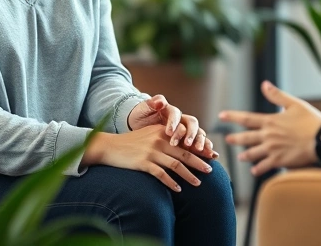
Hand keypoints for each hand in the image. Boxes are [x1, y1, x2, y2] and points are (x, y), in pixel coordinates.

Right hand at [83, 124, 213, 191]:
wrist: (109, 146)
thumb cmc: (130, 142)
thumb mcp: (149, 134)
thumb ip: (165, 137)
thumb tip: (183, 147)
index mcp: (162, 131)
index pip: (185, 140)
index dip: (199, 148)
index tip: (210, 155)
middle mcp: (158, 140)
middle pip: (184, 153)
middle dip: (199, 162)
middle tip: (211, 170)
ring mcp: (151, 152)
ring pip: (176, 165)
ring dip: (189, 175)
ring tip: (198, 183)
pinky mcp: (143, 163)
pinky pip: (161, 174)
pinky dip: (171, 183)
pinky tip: (178, 190)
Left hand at [127, 94, 216, 157]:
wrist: (139, 124)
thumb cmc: (141, 116)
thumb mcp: (143, 109)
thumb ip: (151, 104)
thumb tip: (160, 101)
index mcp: (170, 111)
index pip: (176, 114)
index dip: (174, 123)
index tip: (169, 132)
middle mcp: (181, 119)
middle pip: (191, 123)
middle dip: (191, 134)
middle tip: (187, 144)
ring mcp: (186, 130)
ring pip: (198, 133)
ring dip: (200, 141)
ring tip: (200, 150)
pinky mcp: (188, 140)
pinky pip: (199, 143)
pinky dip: (205, 149)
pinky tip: (211, 155)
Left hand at [219, 80, 320, 175]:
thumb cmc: (311, 120)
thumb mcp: (294, 104)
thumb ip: (277, 96)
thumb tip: (264, 84)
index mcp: (270, 121)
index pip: (246, 118)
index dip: (232, 116)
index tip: (221, 115)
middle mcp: (268, 136)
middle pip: (246, 138)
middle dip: (235, 139)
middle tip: (227, 140)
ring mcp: (272, 150)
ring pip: (253, 153)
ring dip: (246, 155)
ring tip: (240, 158)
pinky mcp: (279, 161)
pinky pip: (265, 166)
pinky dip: (258, 169)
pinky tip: (254, 171)